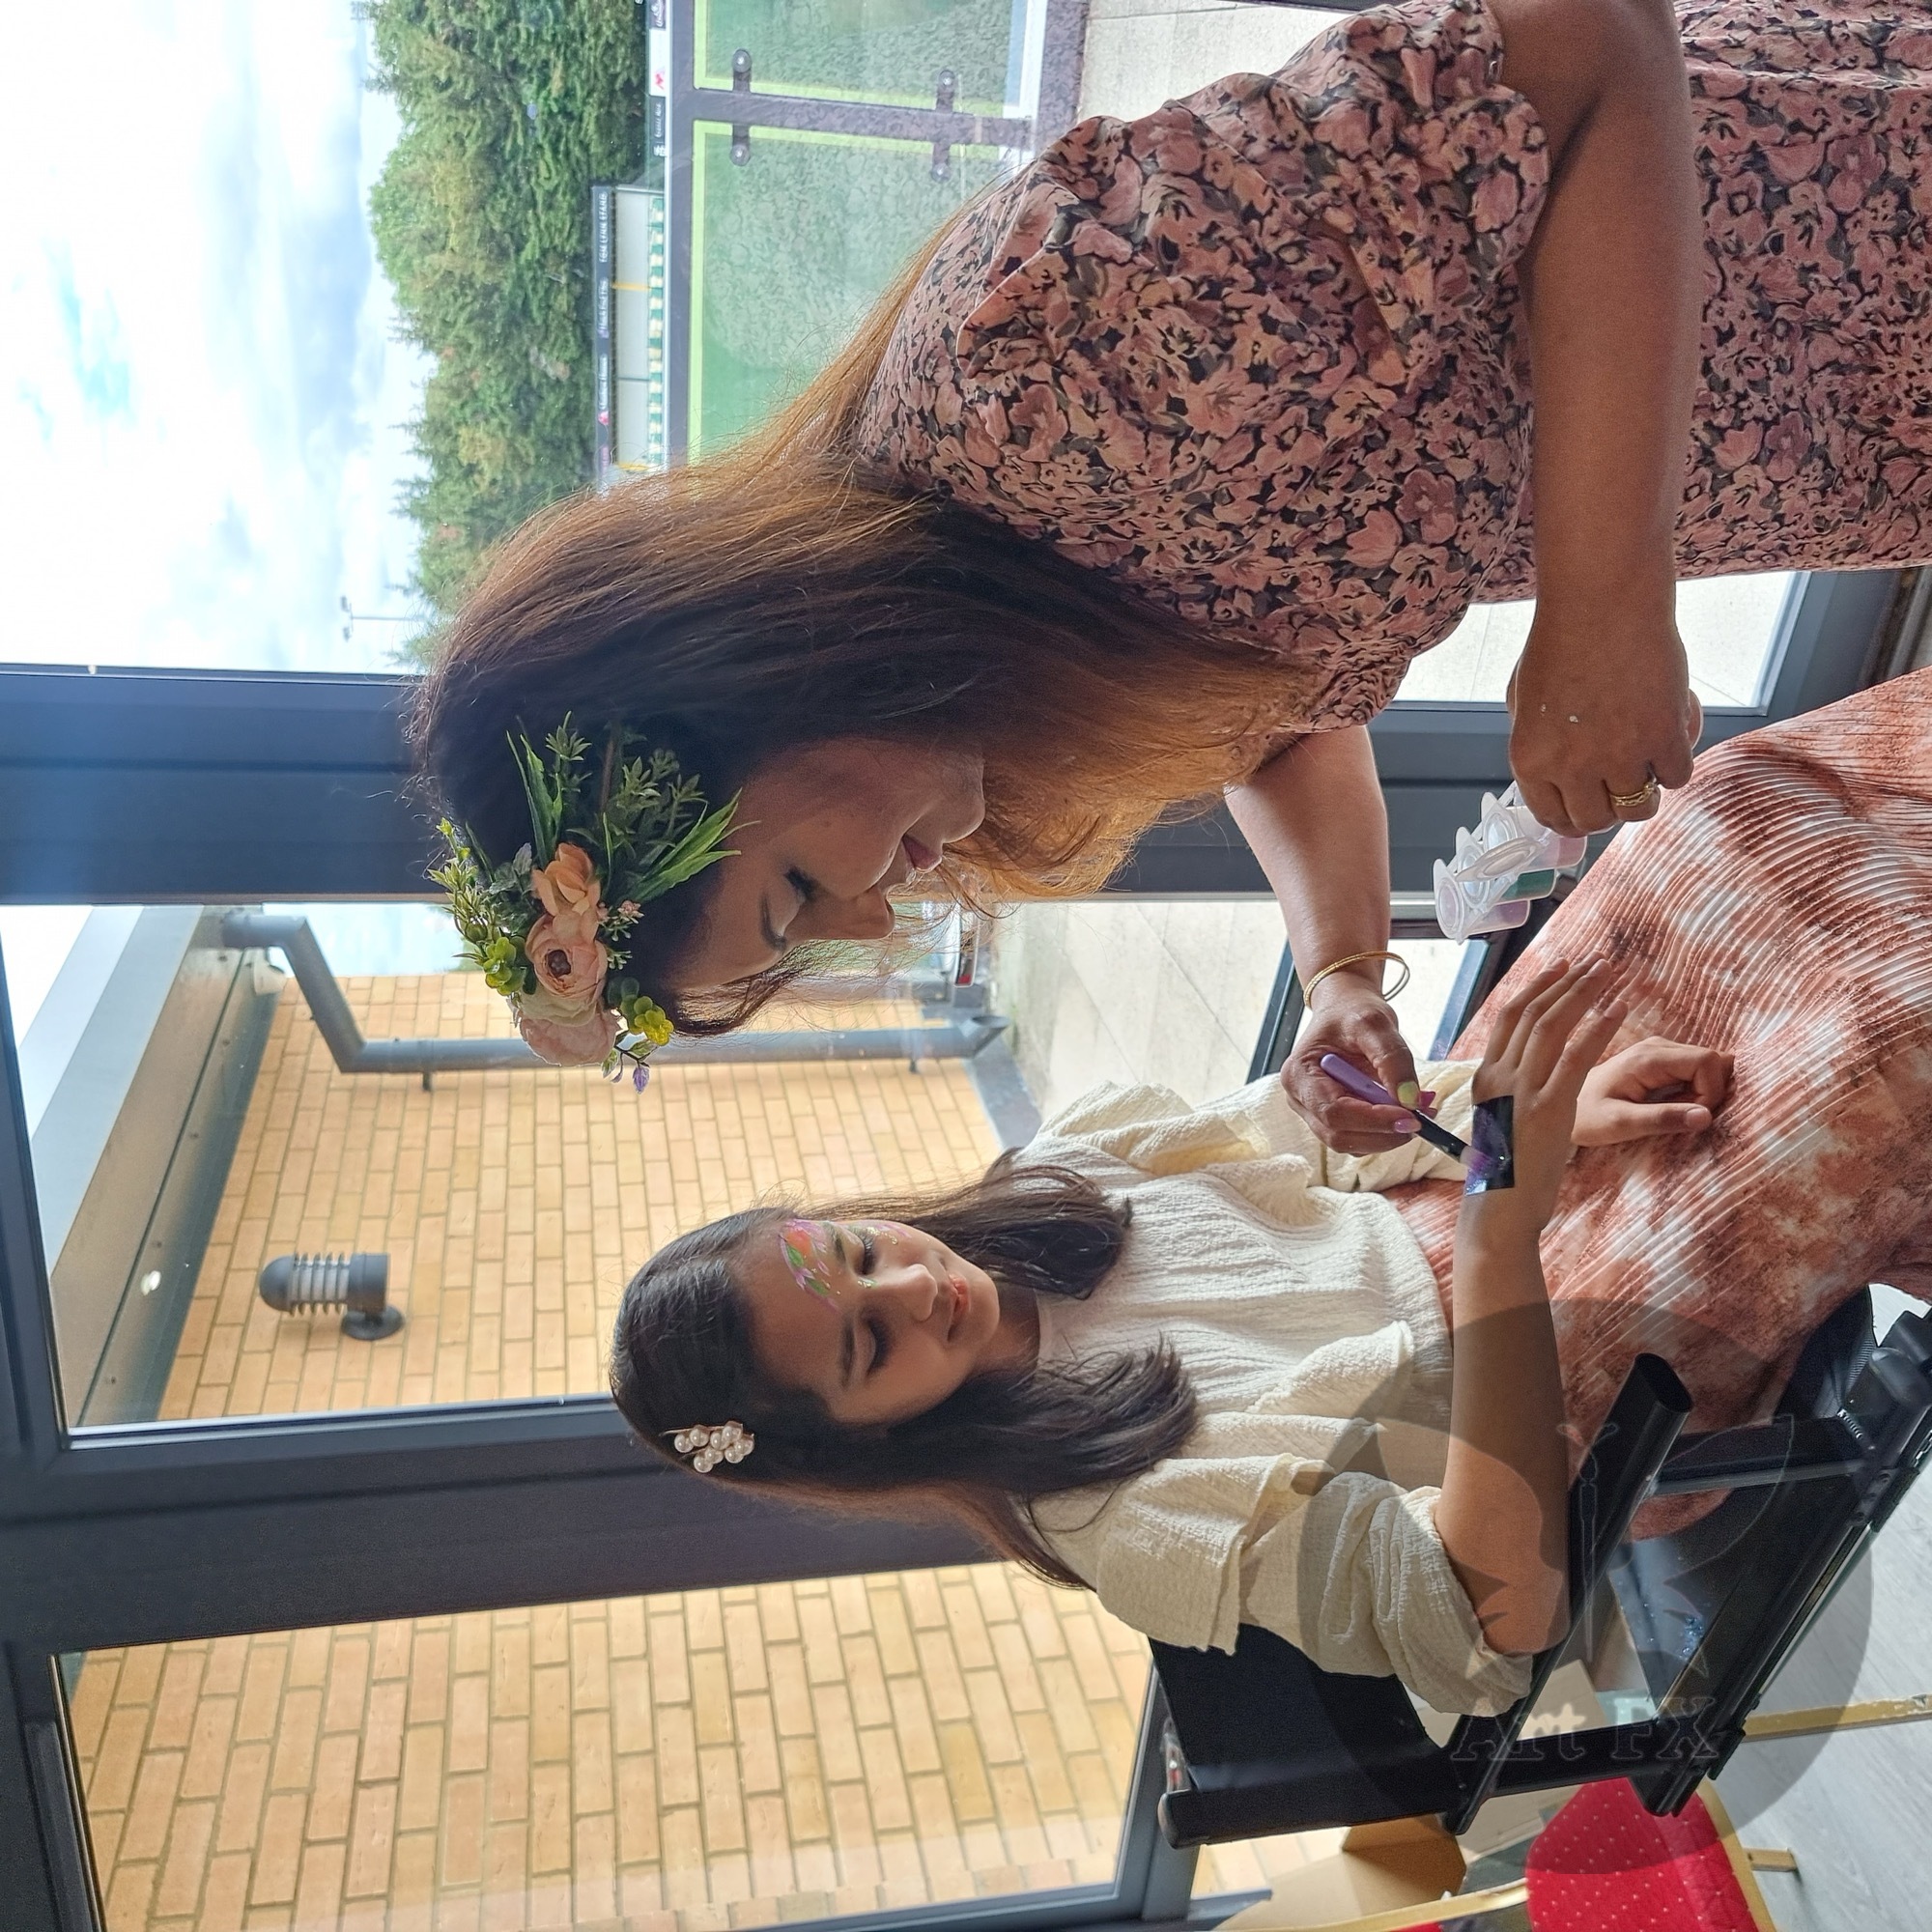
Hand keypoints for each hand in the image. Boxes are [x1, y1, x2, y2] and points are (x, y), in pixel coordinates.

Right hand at [1282, 974, 1421, 1154]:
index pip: (1334, 1112)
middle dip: (1384, 1133)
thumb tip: (1410, 1100)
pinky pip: (1360, 1137)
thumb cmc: (1352, 1012)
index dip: (1373, 1120)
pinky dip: (1386, 1131)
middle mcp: (1300, 1099)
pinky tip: (1404, 1110)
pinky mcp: (1333, 1120)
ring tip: (1419, 1109)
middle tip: (1422, 1118)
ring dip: (1388, 1134)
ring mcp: (1314, 1113)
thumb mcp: (1375, 1023)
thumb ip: (1393, 1059)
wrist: (1345, 1009)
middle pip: (1340, 1135)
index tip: (1412, 1117)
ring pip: (1352, 1143)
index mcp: (1299, 1074)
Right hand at [1469, 957, 1626, 1232]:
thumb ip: (1510, 1101)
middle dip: (1566, 981)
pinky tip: (1617, 1009)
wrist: (1498, 1211)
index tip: (1562, 967)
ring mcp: (1521, 1091)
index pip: (1509, 1018)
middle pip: (1532, 1012)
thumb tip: (1524, 1089)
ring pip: (1552, 1025)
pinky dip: (1597, 1028)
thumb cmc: (1503, 1179)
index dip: (1537, 988)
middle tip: (1595, 961)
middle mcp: (1498, 1077)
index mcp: (1485, 1079)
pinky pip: (1575, 1057)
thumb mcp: (1500, 1129)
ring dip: (1583, 993)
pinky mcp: (1548, 1109)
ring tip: (1610, 973)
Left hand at [1507, 613, 1701, 837]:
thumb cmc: (1561, 640)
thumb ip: (1539, 744)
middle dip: (1608, 809)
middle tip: (1618, 786)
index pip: (1553, 818)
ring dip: (1645, 793)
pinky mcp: (1664, 738)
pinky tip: (1670, 737)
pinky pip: (1677, 778)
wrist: (1602, 602)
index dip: (1573, 817)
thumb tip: (1555, 777)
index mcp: (1530, 759)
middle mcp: (1572, 766)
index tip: (1586, 807)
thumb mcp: (1524, 701)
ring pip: (1639, 809)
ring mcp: (1619, 756)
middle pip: (1596, 822)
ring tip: (1645, 765)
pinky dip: (1675, 764)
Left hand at [1573, 1036, 1729, 1145]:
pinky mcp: (1660, 1059)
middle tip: (1679, 1116)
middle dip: (1709, 1092)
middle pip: (1711, 1060)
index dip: (1711, 1091)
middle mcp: (1656, 1046)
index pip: (1708, 1061)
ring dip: (1702, 1092)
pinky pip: (1695, 1070)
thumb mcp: (1622, 1125)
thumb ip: (1663, 1119)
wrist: (1559, 1104)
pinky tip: (1670, 1104)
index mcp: (1648, 1057)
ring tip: (1669, 1111)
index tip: (1691, 1116)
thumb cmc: (1587, 1118)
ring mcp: (1659, 1050)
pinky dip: (1695, 1090)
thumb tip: (1707, 1116)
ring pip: (1706, 1065)